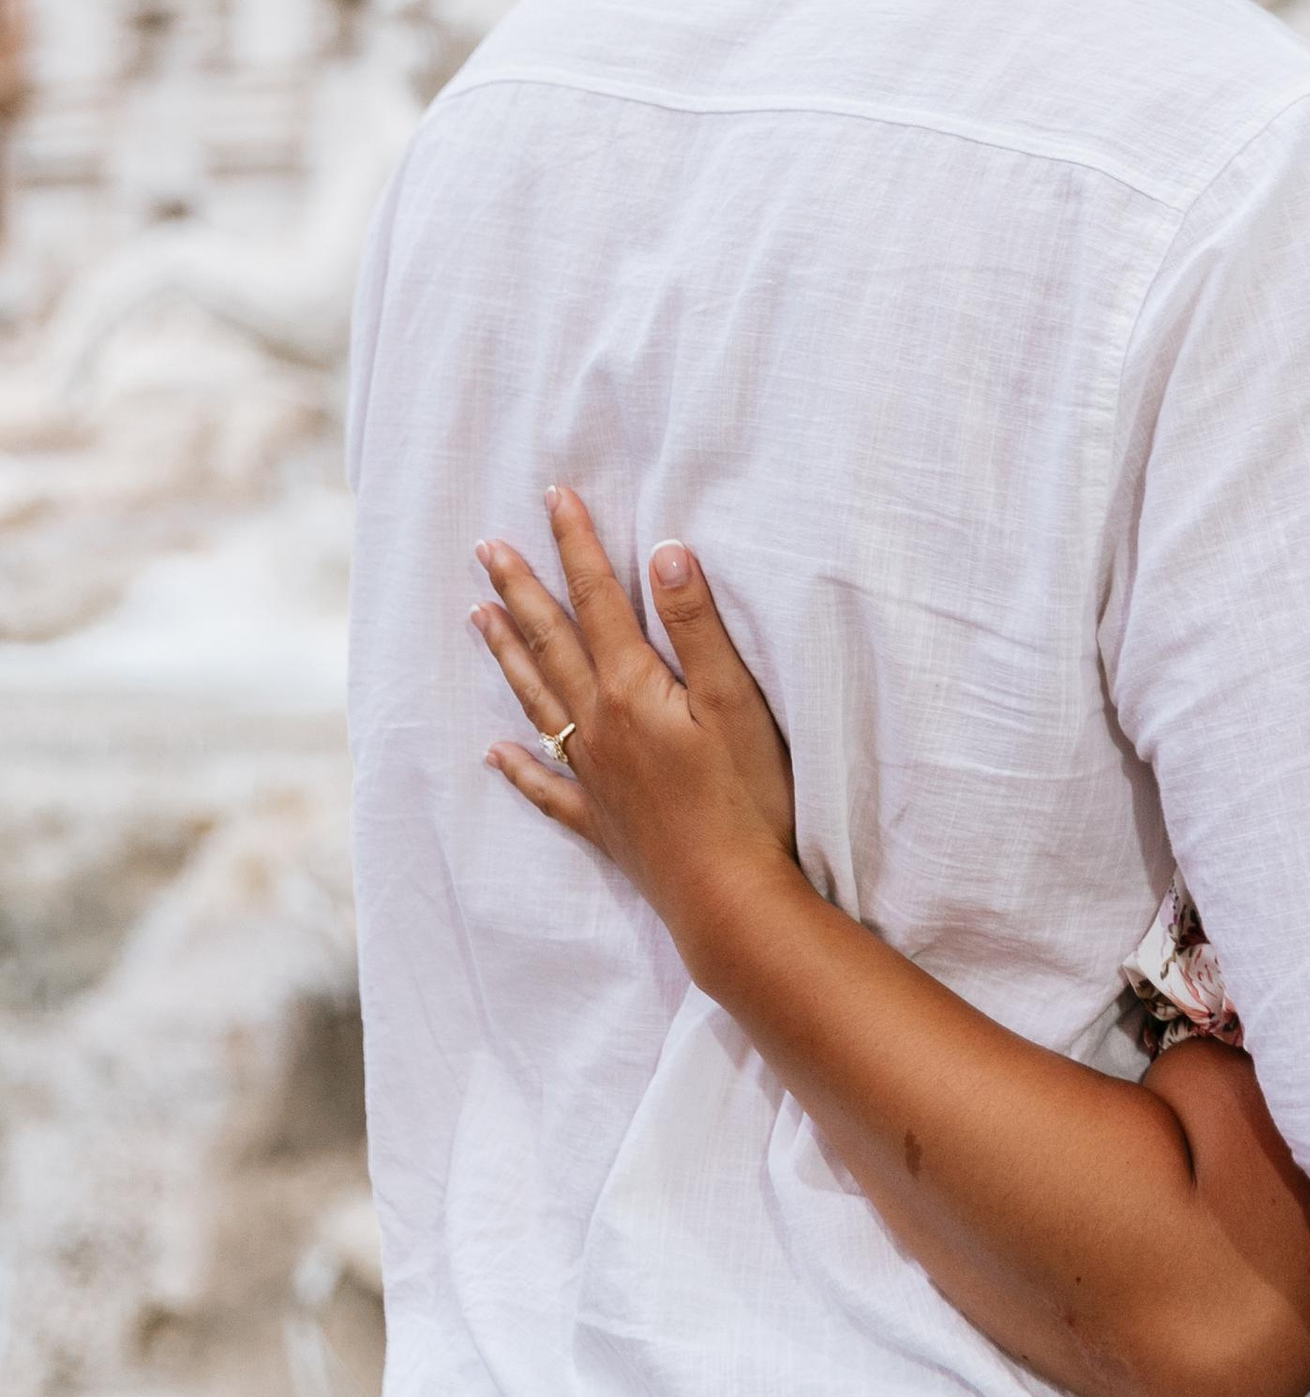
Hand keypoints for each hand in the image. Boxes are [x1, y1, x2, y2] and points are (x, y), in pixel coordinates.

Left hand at [473, 488, 800, 971]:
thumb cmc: (747, 797)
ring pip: (537, 701)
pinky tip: (495, 754)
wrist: (729, 898)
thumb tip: (664, 552)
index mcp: (631, 690)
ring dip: (507, 655)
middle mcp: (598, 727)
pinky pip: (546, 787)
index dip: (577, 546)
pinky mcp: (602, 822)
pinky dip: (519, 767)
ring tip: (476, 616)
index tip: (554, 497)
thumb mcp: (733, 701)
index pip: (597, 601)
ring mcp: (594, 777)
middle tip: (487, 547)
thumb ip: (696, 626)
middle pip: (552, 644)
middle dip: (522, 590)